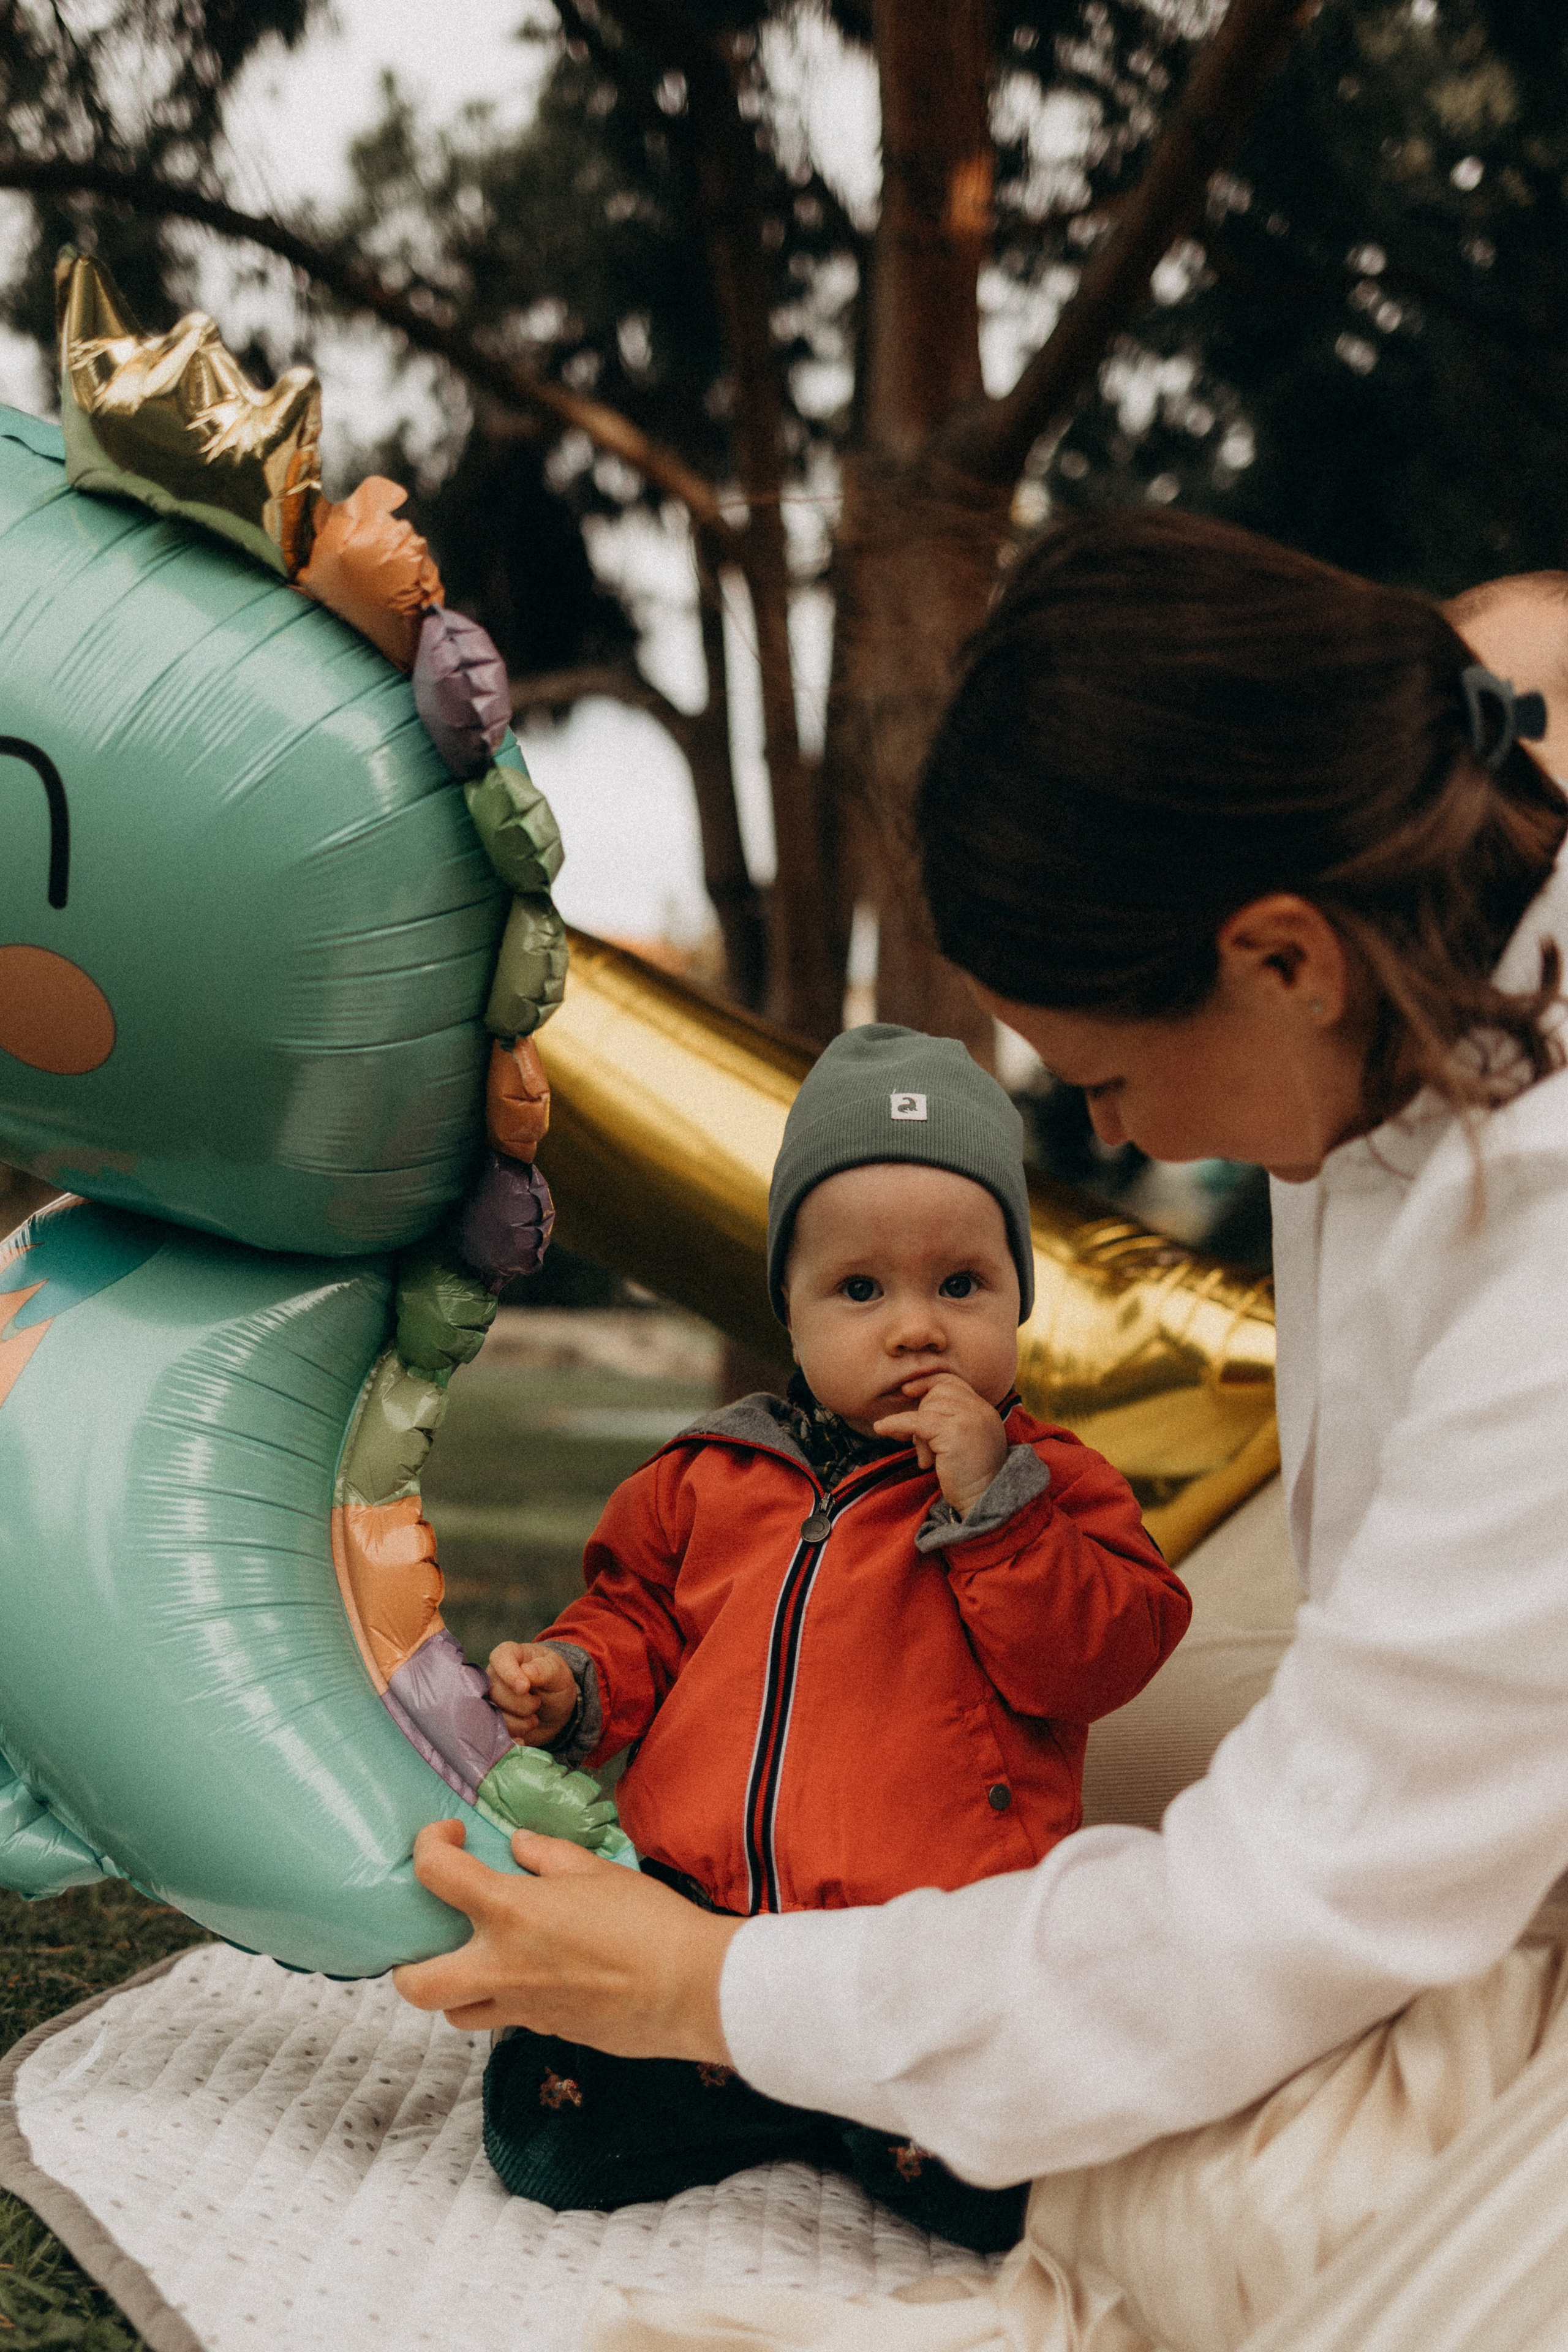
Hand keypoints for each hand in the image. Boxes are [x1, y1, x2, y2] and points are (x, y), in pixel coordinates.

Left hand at [393, 1819, 740, 2056]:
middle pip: (416, 1984)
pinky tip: (535, 1973)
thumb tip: (518, 1845)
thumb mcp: (597, 1871)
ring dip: (454, 1987)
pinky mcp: (546, 2032)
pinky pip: (504, 2020)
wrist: (691, 1988)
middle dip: (405, 1963)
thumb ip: (548, 1856)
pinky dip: (504, 1998)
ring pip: (455, 2014)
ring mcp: (521, 2008)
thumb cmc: (649, 1922)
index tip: (449, 1838)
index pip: (437, 1875)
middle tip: (429, 1934)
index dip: (429, 1847)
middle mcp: (502, 1967)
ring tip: (478, 1958)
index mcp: (511, 1913)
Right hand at [488, 1641, 577, 1744]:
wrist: (555, 1711)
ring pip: (492, 1713)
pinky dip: (511, 1736)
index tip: (525, 1687)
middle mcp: (495, 1675)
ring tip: (534, 1720)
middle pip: (495, 1690)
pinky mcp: (492, 1719)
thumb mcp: (558, 1673)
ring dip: (517, 1722)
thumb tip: (527, 1672)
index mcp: (511, 1655)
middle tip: (538, 1704)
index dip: (509, 1673)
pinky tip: (523, 1737)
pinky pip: (493, 1731)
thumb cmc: (555, 1683)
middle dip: (520, 1703)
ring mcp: (491, 1698)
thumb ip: (545, 1670)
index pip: (500, 1657)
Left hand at [873, 1371, 1007, 1517]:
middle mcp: (980, 1410)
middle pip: (937, 1393)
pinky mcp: (953, 1433)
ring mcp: (969, 1419)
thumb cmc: (970, 1478)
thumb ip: (950, 1422)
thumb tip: (915, 1412)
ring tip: (927, 1458)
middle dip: (921, 1413)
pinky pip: (916, 1421)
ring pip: (927, 1408)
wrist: (983, 1502)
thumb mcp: (964, 1442)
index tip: (908, 1391)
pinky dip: (895, 1423)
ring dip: (919, 1433)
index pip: (952, 1382)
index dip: (928, 1383)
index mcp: (984, 1411)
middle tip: (918, 1443)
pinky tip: (880, 1428)